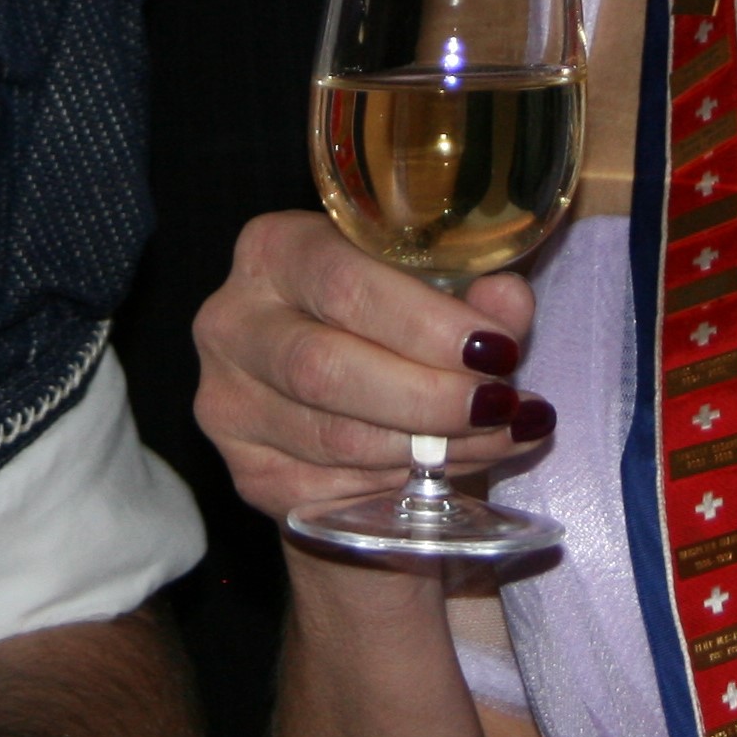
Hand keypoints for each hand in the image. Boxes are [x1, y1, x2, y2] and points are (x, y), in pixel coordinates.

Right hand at [192, 210, 549, 524]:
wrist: (348, 414)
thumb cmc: (392, 332)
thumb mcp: (433, 295)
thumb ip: (471, 293)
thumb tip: (507, 302)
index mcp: (273, 250)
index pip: (342, 281)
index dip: (423, 321)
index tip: (495, 348)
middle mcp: (232, 322)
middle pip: (327, 367)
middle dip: (429, 393)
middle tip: (500, 404)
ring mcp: (229, 403)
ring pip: (336, 437)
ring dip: (432, 445)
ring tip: (500, 435)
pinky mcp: (249, 474)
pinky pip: (335, 487)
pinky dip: (407, 483)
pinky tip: (455, 468)